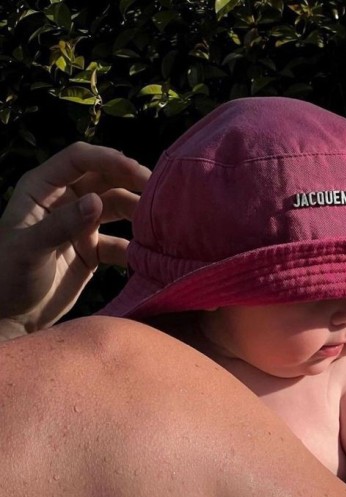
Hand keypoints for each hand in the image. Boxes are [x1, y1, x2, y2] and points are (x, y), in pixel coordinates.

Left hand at [0, 142, 150, 338]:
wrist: (10, 318)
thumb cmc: (6, 277)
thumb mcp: (30, 248)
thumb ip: (63, 224)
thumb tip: (98, 201)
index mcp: (42, 189)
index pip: (79, 160)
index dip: (108, 159)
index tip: (137, 170)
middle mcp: (64, 202)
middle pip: (104, 179)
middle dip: (132, 182)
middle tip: (160, 193)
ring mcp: (80, 226)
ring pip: (117, 208)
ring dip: (137, 213)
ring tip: (160, 223)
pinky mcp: (93, 252)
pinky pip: (120, 243)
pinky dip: (135, 247)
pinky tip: (149, 254)